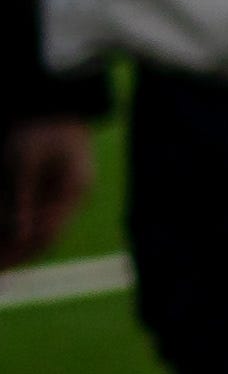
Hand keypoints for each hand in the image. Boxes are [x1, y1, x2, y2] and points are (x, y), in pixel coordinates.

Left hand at [3, 119, 89, 267]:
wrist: (52, 104)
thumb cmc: (37, 130)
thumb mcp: (23, 164)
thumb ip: (21, 201)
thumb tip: (20, 235)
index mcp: (73, 189)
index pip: (48, 231)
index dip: (21, 251)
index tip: (1, 266)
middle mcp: (74, 196)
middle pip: (47, 235)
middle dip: (19, 252)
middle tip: (0, 269)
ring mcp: (67, 194)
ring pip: (43, 229)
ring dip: (19, 243)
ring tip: (2, 258)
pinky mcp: (56, 190)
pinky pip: (39, 217)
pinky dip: (22, 229)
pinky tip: (7, 236)